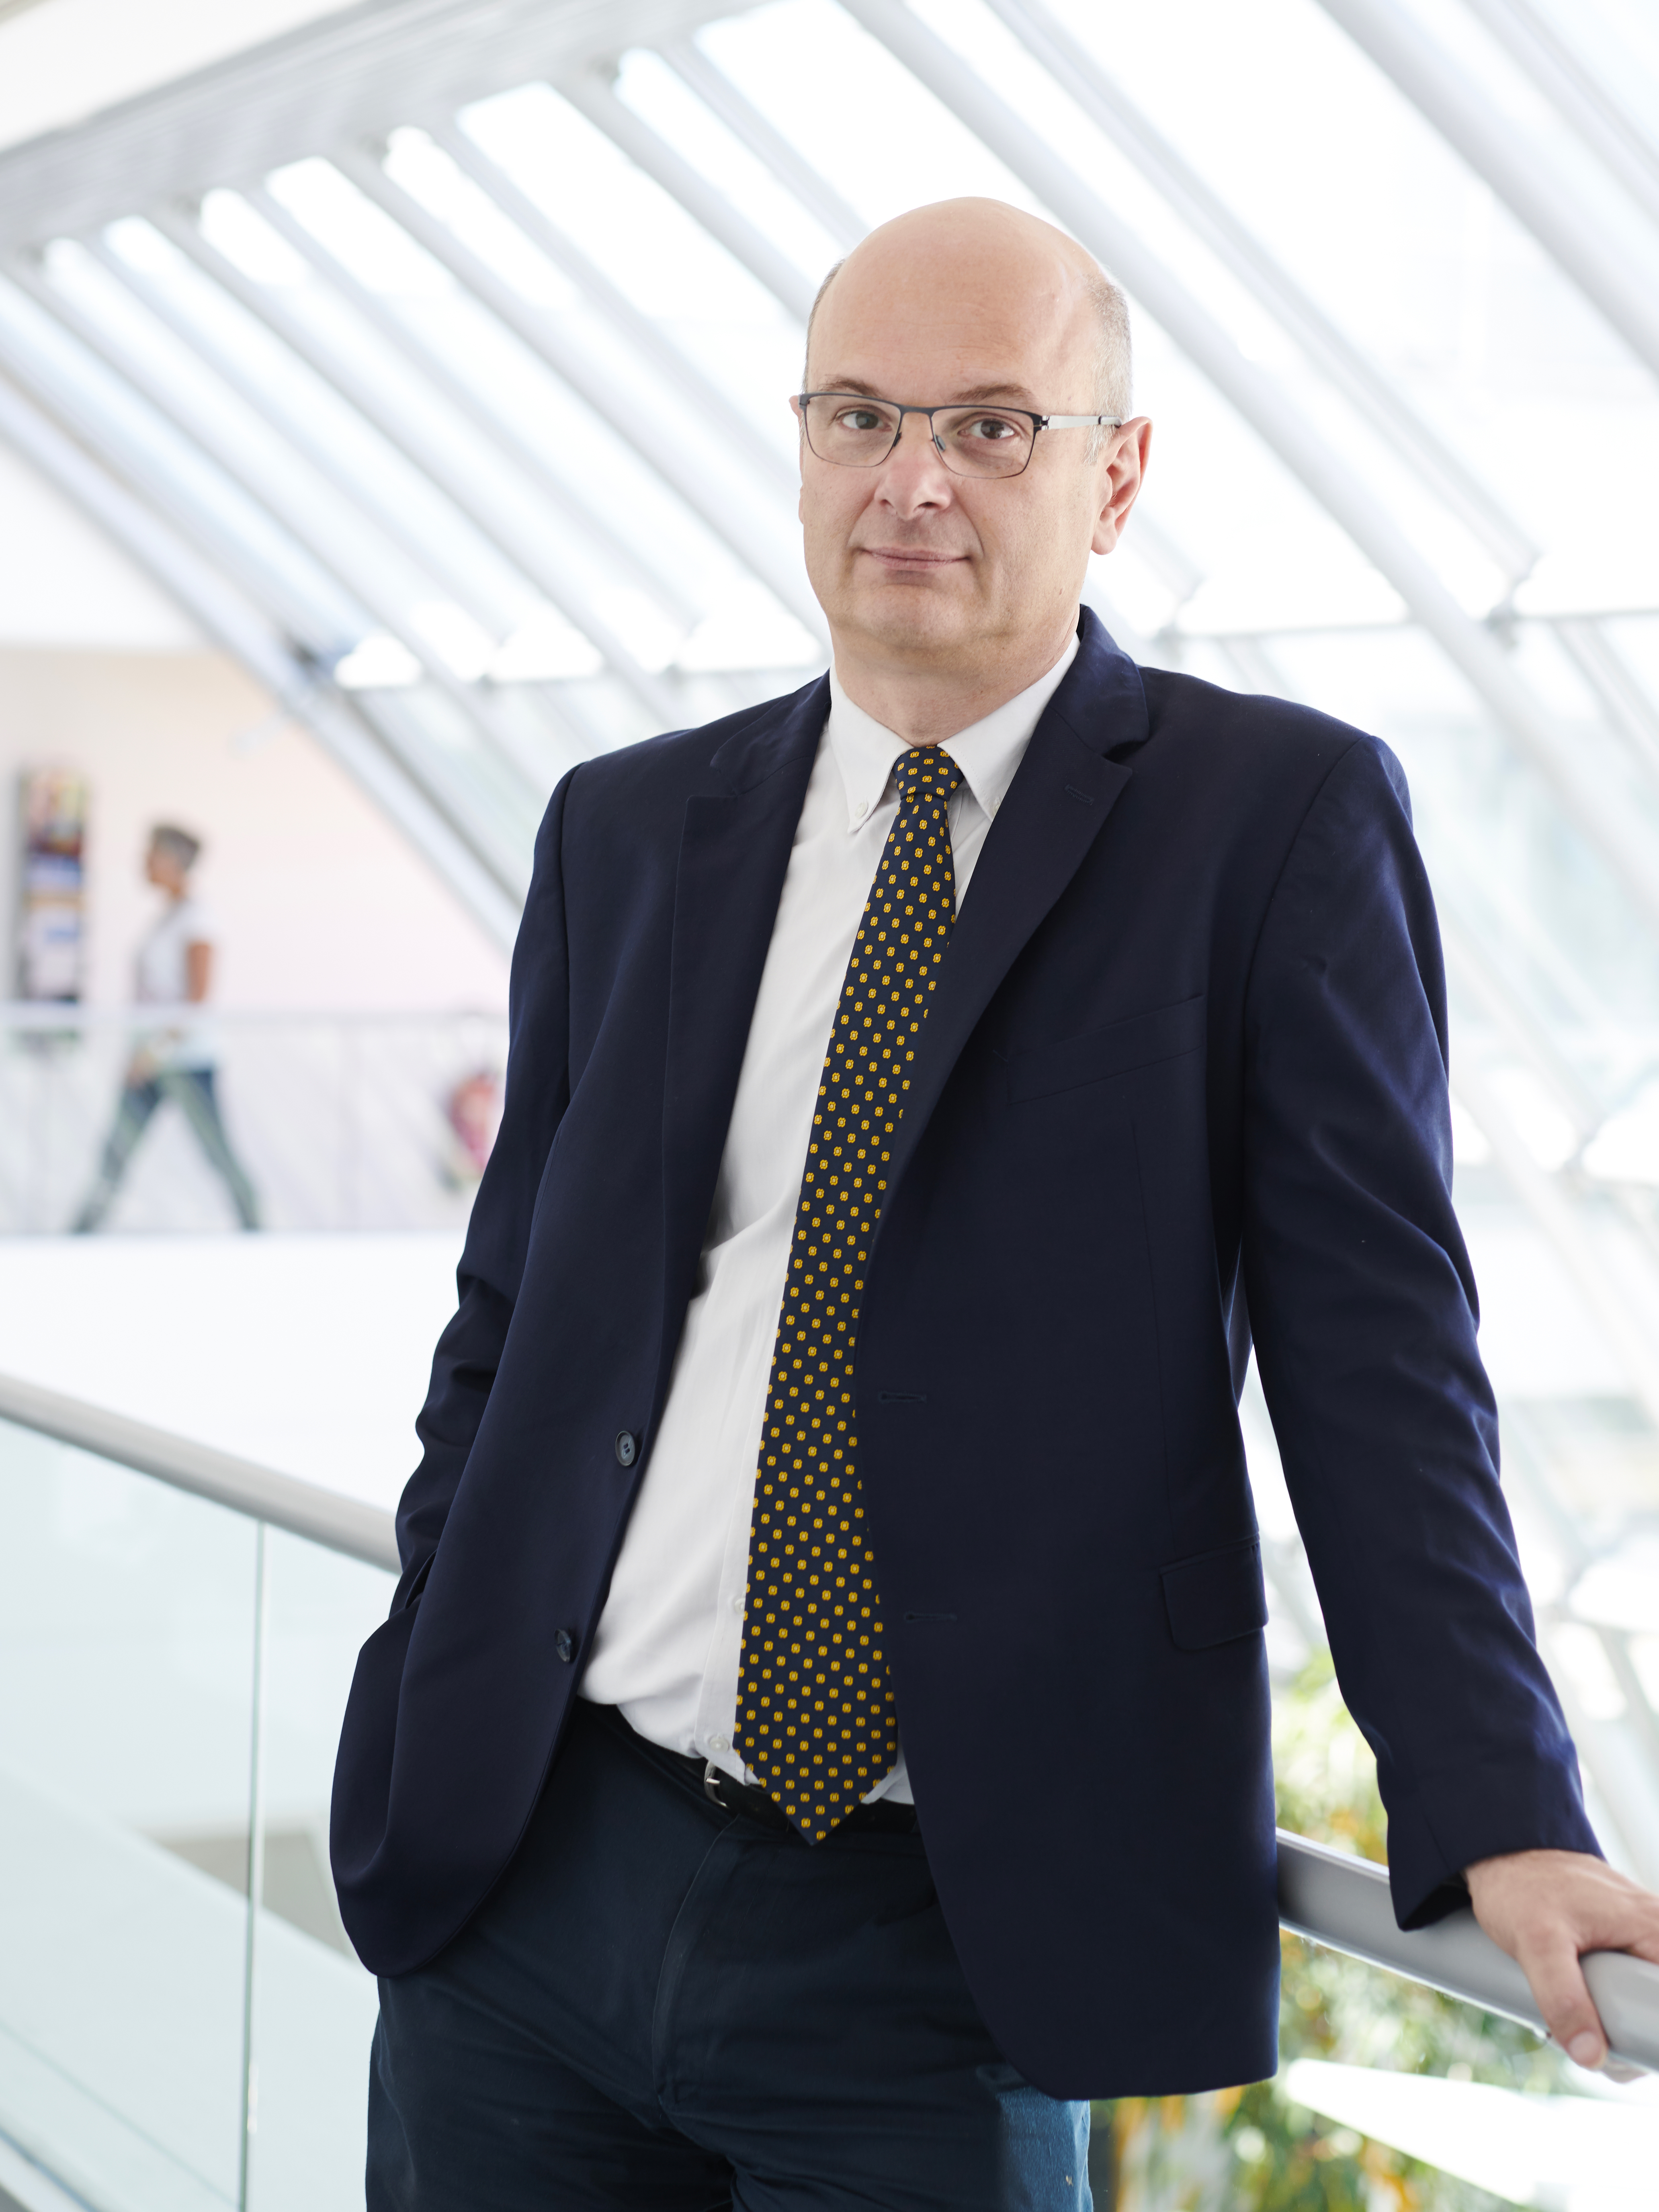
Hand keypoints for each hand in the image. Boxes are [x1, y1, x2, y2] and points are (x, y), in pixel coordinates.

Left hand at [1466, 1847, 1658, 2070]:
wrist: (1497, 1851)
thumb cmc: (1518, 1887)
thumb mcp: (1536, 1943)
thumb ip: (1563, 1998)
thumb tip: (1593, 2056)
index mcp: (1652, 1925)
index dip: (1652, 2038)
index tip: (1621, 2058)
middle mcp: (1654, 1926)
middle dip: (1629, 2036)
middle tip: (1589, 2047)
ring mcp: (1639, 1930)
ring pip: (1643, 1998)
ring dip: (1613, 2022)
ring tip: (1574, 2028)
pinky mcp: (1620, 1936)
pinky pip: (1628, 1981)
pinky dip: (1605, 2003)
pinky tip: (1578, 2011)